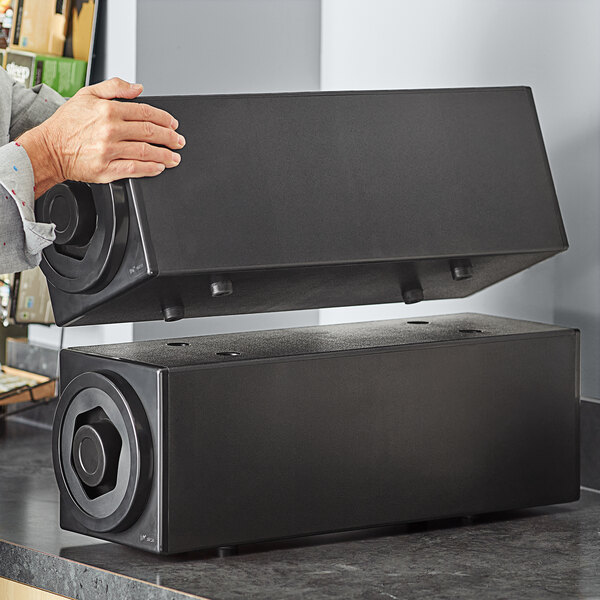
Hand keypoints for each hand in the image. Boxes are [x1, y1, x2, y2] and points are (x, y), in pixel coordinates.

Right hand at [18, 78, 185, 197]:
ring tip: (175, 158)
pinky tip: (159, 168)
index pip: (146, 113)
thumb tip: (138, 88)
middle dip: (170, 138)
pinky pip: (135, 169)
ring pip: (146, 152)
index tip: (174, 124)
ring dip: (165, 155)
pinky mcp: (106, 169)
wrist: (49, 149)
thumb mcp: (87, 94)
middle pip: (150, 132)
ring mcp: (109, 151)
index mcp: (108, 110)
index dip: (165, 119)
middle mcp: (110, 130)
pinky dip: (150, 169)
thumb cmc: (67, 123)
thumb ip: (115, 88)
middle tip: (180, 141)